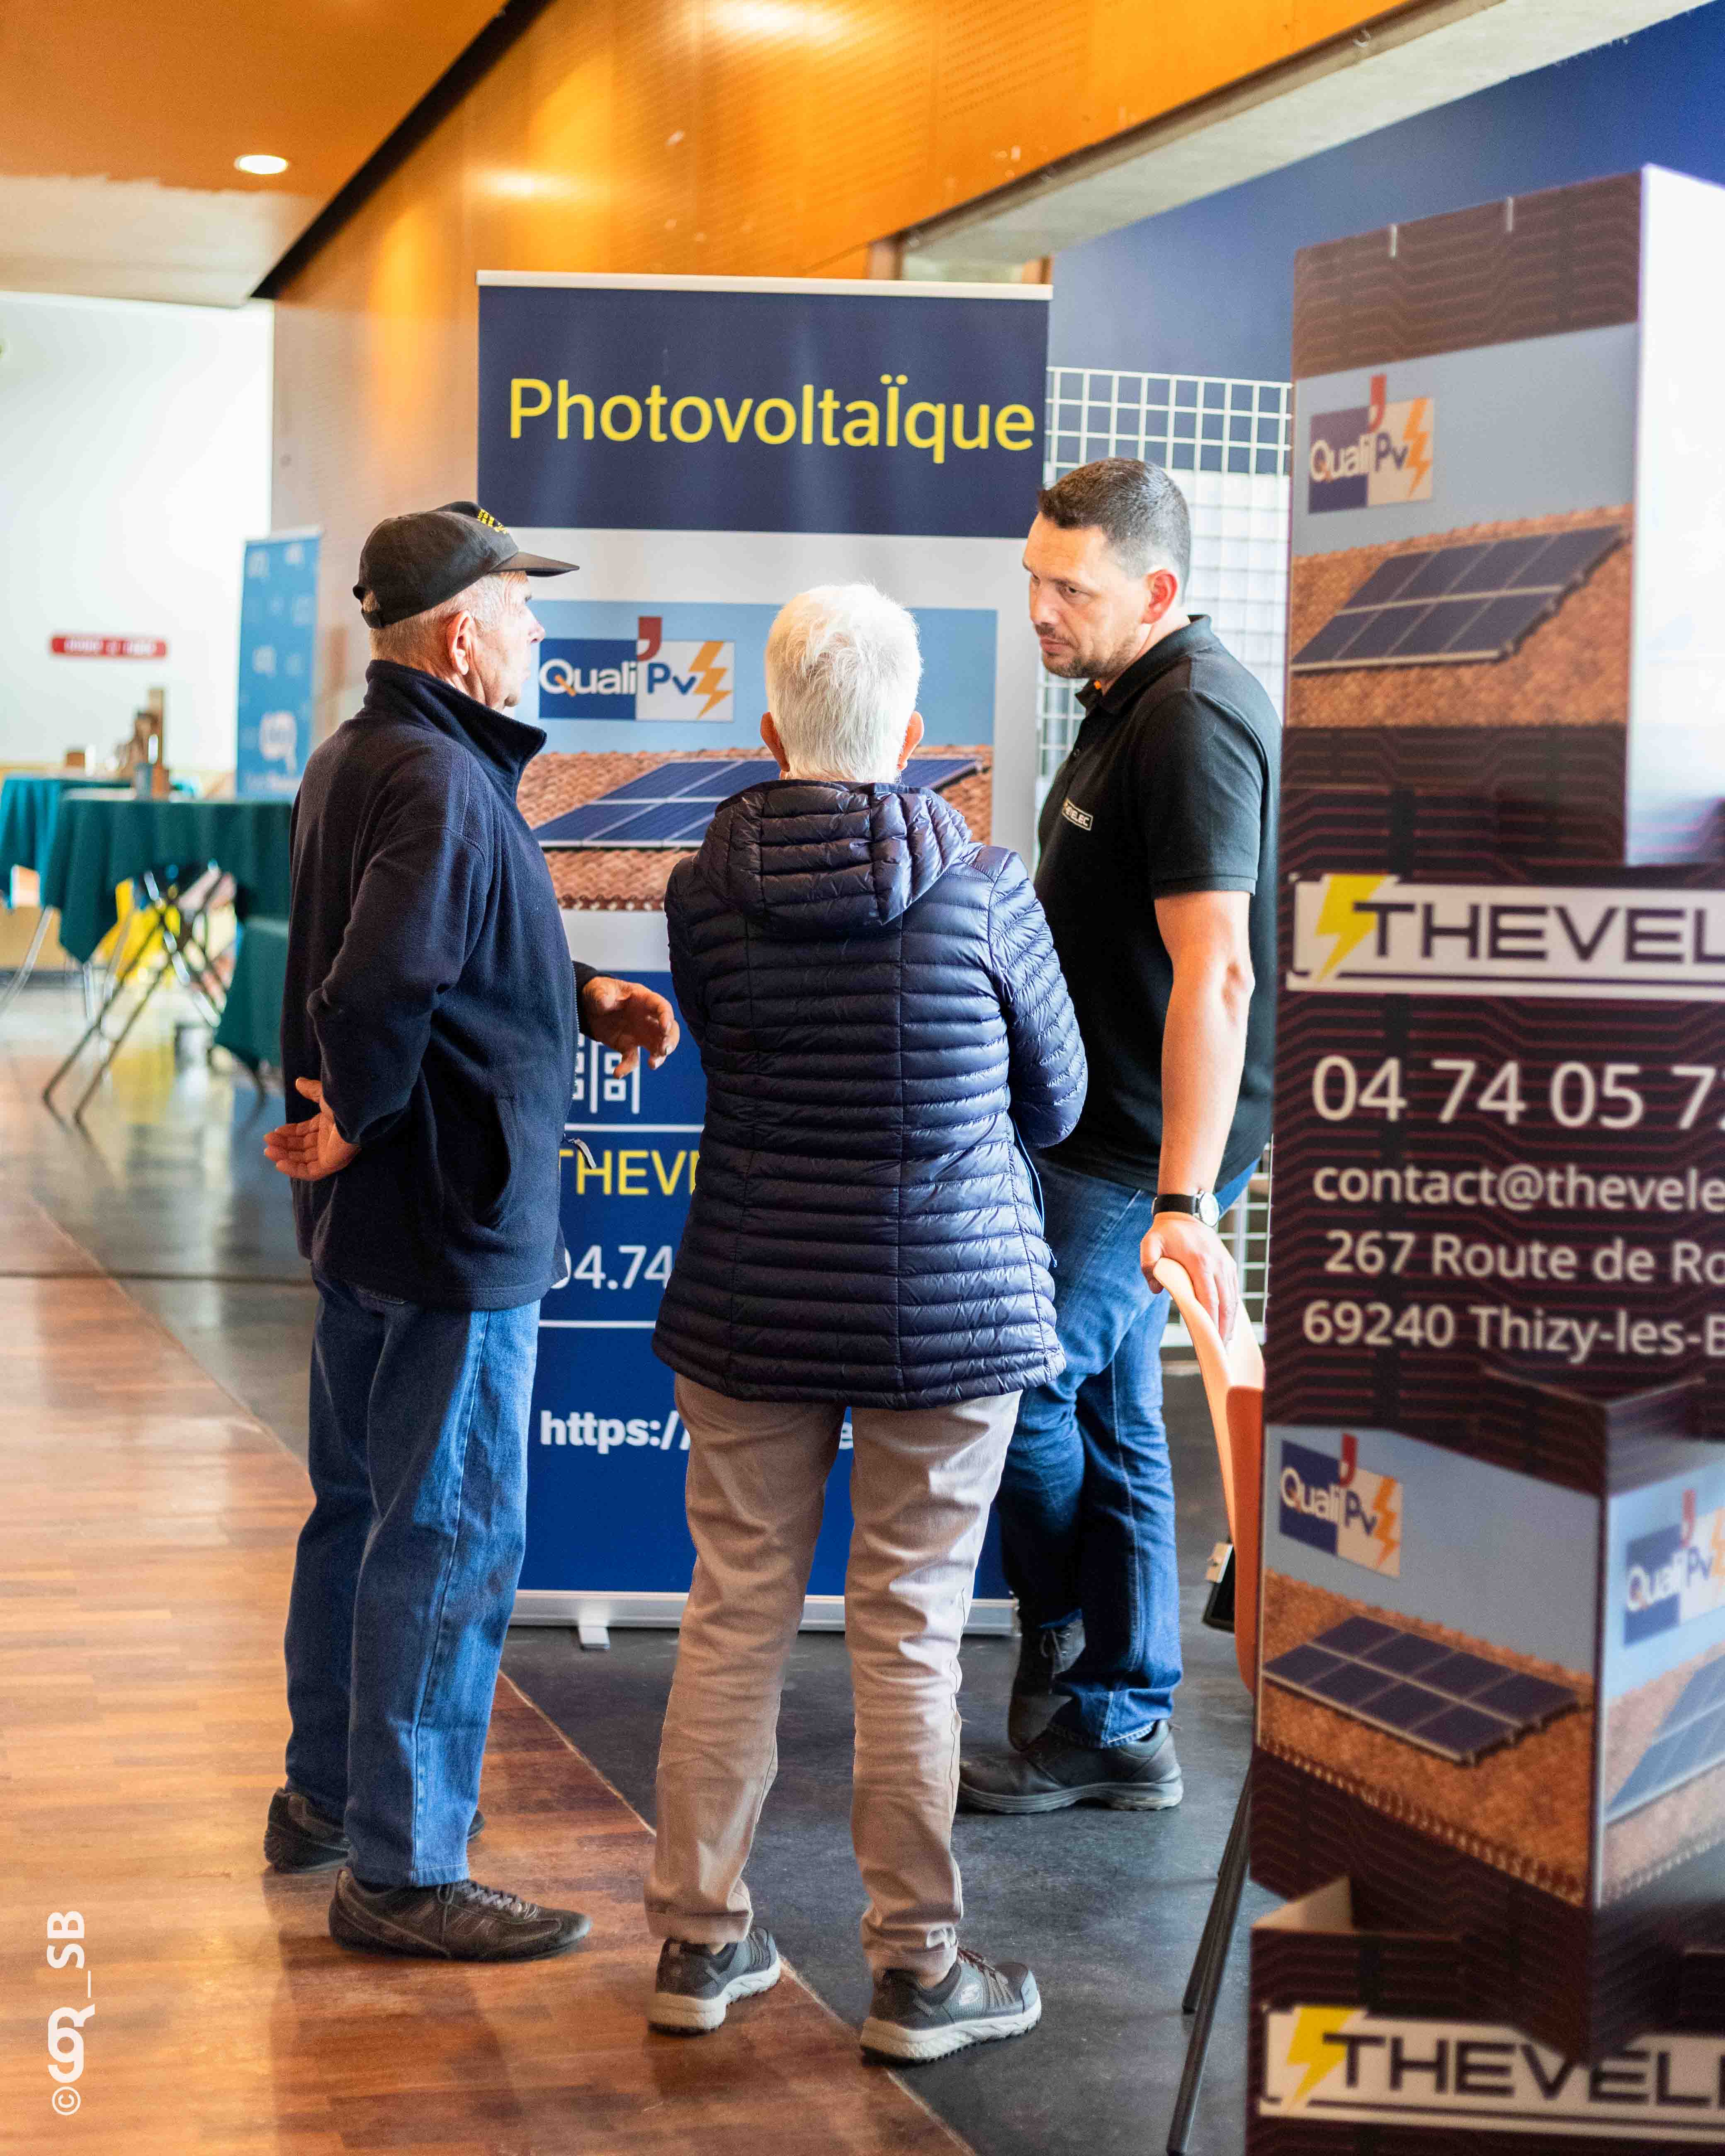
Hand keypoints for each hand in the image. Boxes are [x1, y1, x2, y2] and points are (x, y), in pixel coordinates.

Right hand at [263, 1077, 359, 1182]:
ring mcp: (330, 1153)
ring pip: (303, 1159)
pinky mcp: (331, 1164)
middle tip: (268, 1141)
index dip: (289, 1133)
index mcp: (327, 1126)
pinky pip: (310, 1172)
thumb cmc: (344, 1102)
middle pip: (301, 1147)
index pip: (304, 1133)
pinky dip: (294, 1169)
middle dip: (283, 1144)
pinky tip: (279, 1163)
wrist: (356, 1113)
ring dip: (284, 1156)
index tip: (274, 1131)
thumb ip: (311, 1090)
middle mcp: (329, 1141)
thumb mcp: (323, 1095)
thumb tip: (298, 1082)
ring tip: (269, 1150)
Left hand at [580, 976, 679, 1075]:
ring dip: (659, 1057)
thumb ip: (602, 994)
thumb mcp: (599, 989)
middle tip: (664, 1050)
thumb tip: (604, 1000)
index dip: (667, 1017)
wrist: (589, 1008)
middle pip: (669, 1030)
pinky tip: (617, 1073)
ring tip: (652, 1065)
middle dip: (670, 1040)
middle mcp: (647, 1019)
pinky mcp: (628, 1047)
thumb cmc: (600, 992)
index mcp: (644, 1000)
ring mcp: (640, 1034)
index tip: (665, 1027)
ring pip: (657, 1047)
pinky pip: (632, 1059)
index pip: (662, 1007)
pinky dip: (627, 1067)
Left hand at [1141, 1211, 1239, 1343]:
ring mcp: (1227, 1265)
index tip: (1209, 1340)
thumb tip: (1155, 1289)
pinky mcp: (1230, 1266)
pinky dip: (1233, 1310)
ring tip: (1225, 1344)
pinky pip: (1234, 1292)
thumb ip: (1148, 1264)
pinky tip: (1229, 1325)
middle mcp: (1218, 1265)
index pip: (1209, 1298)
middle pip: (1225, 1303)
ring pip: (1233, 1299)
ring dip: (1231, 1322)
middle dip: (1223, 1328)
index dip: (1210, 1321)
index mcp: (1200, 1262)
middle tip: (1219, 1350)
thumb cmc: (1165, 1234)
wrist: (1185, 1215)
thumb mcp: (1149, 1244)